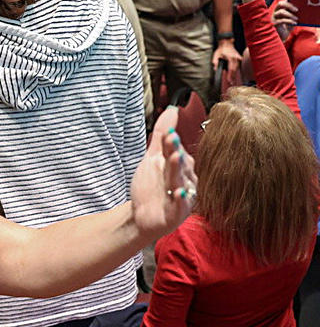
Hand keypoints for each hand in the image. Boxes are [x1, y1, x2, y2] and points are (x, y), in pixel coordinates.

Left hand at [130, 106, 194, 242]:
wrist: (142, 216)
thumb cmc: (151, 187)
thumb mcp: (153, 158)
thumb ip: (161, 136)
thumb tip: (172, 110)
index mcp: (180, 167)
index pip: (176, 151)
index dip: (171, 142)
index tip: (167, 132)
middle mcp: (185, 180)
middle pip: (180, 165)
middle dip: (176, 153)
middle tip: (171, 139)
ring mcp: (182, 197)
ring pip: (181, 182)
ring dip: (178, 170)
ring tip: (175, 157)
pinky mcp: (177, 214)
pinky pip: (181, 206)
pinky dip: (181, 199)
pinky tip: (179, 192)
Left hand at [212, 41, 242, 81]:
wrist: (227, 43)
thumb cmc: (221, 49)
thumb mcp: (216, 55)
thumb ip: (215, 62)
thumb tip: (215, 69)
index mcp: (230, 58)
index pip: (231, 69)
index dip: (230, 76)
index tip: (229, 81)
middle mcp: (235, 58)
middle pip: (234, 69)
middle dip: (232, 76)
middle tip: (231, 82)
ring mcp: (238, 58)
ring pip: (237, 67)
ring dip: (234, 73)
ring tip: (232, 80)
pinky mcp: (239, 57)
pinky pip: (238, 65)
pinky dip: (236, 69)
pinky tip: (234, 73)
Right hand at [271, 0, 297, 41]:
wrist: (281, 37)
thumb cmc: (286, 27)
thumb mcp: (290, 19)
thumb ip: (292, 14)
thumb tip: (299, 9)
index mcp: (278, 10)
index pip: (282, 2)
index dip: (287, 0)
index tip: (295, 0)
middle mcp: (275, 12)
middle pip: (280, 4)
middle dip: (289, 5)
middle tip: (297, 10)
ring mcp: (273, 18)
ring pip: (281, 12)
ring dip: (290, 14)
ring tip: (296, 18)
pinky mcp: (274, 24)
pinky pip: (282, 20)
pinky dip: (289, 21)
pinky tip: (294, 23)